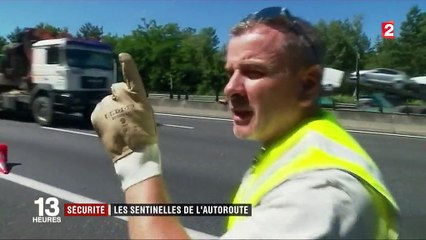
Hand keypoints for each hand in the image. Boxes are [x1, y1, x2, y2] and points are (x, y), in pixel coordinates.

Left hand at [91, 53, 160, 189]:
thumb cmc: (144, 136)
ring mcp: (108, 104)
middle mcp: (123, 96)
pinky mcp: (97, 113)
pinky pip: (98, 111)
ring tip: (117, 125)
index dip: (128, 66)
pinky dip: (102, 117)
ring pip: (106, 101)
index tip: (123, 55)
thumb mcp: (146, 114)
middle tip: (123, 114)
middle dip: (117, 97)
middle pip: (116, 89)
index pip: (132, 77)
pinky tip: (109, 128)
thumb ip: (136, 103)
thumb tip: (126, 98)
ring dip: (109, 109)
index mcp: (139, 97)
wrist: (133, 153)